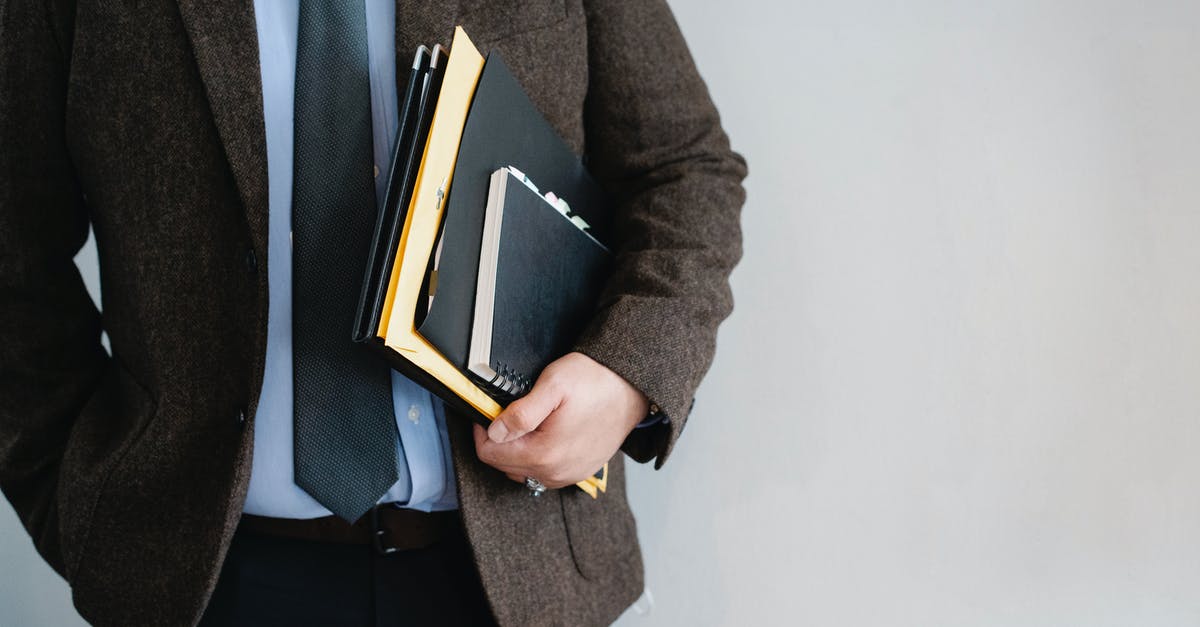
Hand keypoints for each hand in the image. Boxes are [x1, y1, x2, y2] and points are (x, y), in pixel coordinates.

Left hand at [473, 352, 649, 488]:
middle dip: (500, 440)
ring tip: (529, 422)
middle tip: (510, 412)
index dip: (483, 430)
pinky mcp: (579, 472)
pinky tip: (545, 434)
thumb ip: (520, 413)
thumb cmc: (595, 382)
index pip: (489, 454)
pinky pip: (544, 472)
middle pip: (504, 465)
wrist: (632, 387)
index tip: (490, 411)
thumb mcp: (552, 386)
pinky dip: (536, 456)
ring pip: (523, 471)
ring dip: (517, 449)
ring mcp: (569, 475)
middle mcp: (555, 473)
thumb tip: (494, 432)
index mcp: (544, 454)